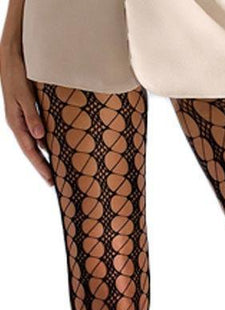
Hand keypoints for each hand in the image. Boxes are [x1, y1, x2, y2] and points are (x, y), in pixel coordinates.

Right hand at [0, 46, 52, 184]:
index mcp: (16, 122)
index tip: (50, 180)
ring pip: (35, 142)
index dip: (40, 165)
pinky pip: (38, 132)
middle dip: (42, 167)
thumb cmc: (17, 74)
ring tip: (57, 169)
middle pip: (32, 150)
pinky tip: (54, 147)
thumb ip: (32, 115)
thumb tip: (39, 138)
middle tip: (54, 183)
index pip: (30, 150)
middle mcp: (19, 123)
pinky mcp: (29, 112)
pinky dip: (46, 142)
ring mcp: (23, 118)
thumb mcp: (24, 94)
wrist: (11, 56)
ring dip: (45, 156)